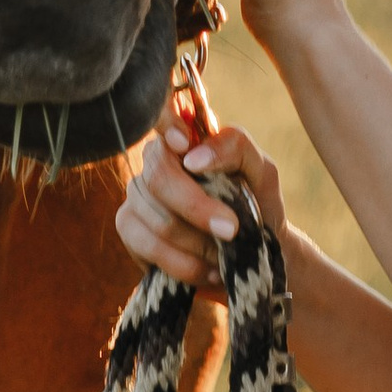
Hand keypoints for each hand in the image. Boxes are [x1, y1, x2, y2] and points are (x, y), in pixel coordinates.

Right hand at [115, 101, 289, 295]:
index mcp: (184, 141)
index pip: (161, 122)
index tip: (184, 144)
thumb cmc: (258, 205)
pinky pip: (146, 247)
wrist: (255, 255)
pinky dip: (183, 264)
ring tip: (224, 255)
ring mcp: (137, 197)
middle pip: (158, 179)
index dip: (164, 128)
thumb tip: (192, 157)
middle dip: (198, 209)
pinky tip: (208, 269)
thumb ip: (234, 148)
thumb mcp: (261, 171)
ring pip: (157, 220)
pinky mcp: (130, 231)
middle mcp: (154, 163)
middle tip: (232, 231)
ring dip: (198, 244)